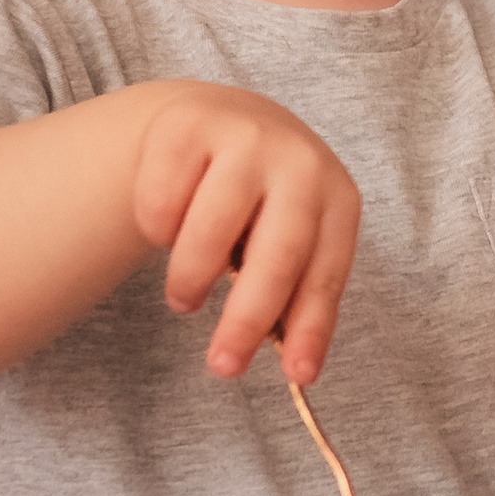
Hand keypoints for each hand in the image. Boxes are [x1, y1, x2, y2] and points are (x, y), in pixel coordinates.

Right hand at [133, 84, 360, 382]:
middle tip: (222, 367)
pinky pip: (161, 203)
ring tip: (185, 299)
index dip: (313, 327)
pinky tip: (168, 228)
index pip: (326, 272)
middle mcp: (299, 161)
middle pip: (276, 255)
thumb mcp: (290, 238)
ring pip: (209, 232)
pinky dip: (157, 231)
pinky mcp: (187, 125)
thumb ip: (293, 293)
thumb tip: (298, 369)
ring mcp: (244, 136)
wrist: (223, 119)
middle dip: (247, 321)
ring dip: (190, 280)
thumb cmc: (264, 203)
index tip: (299, 377)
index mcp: (336, 197)